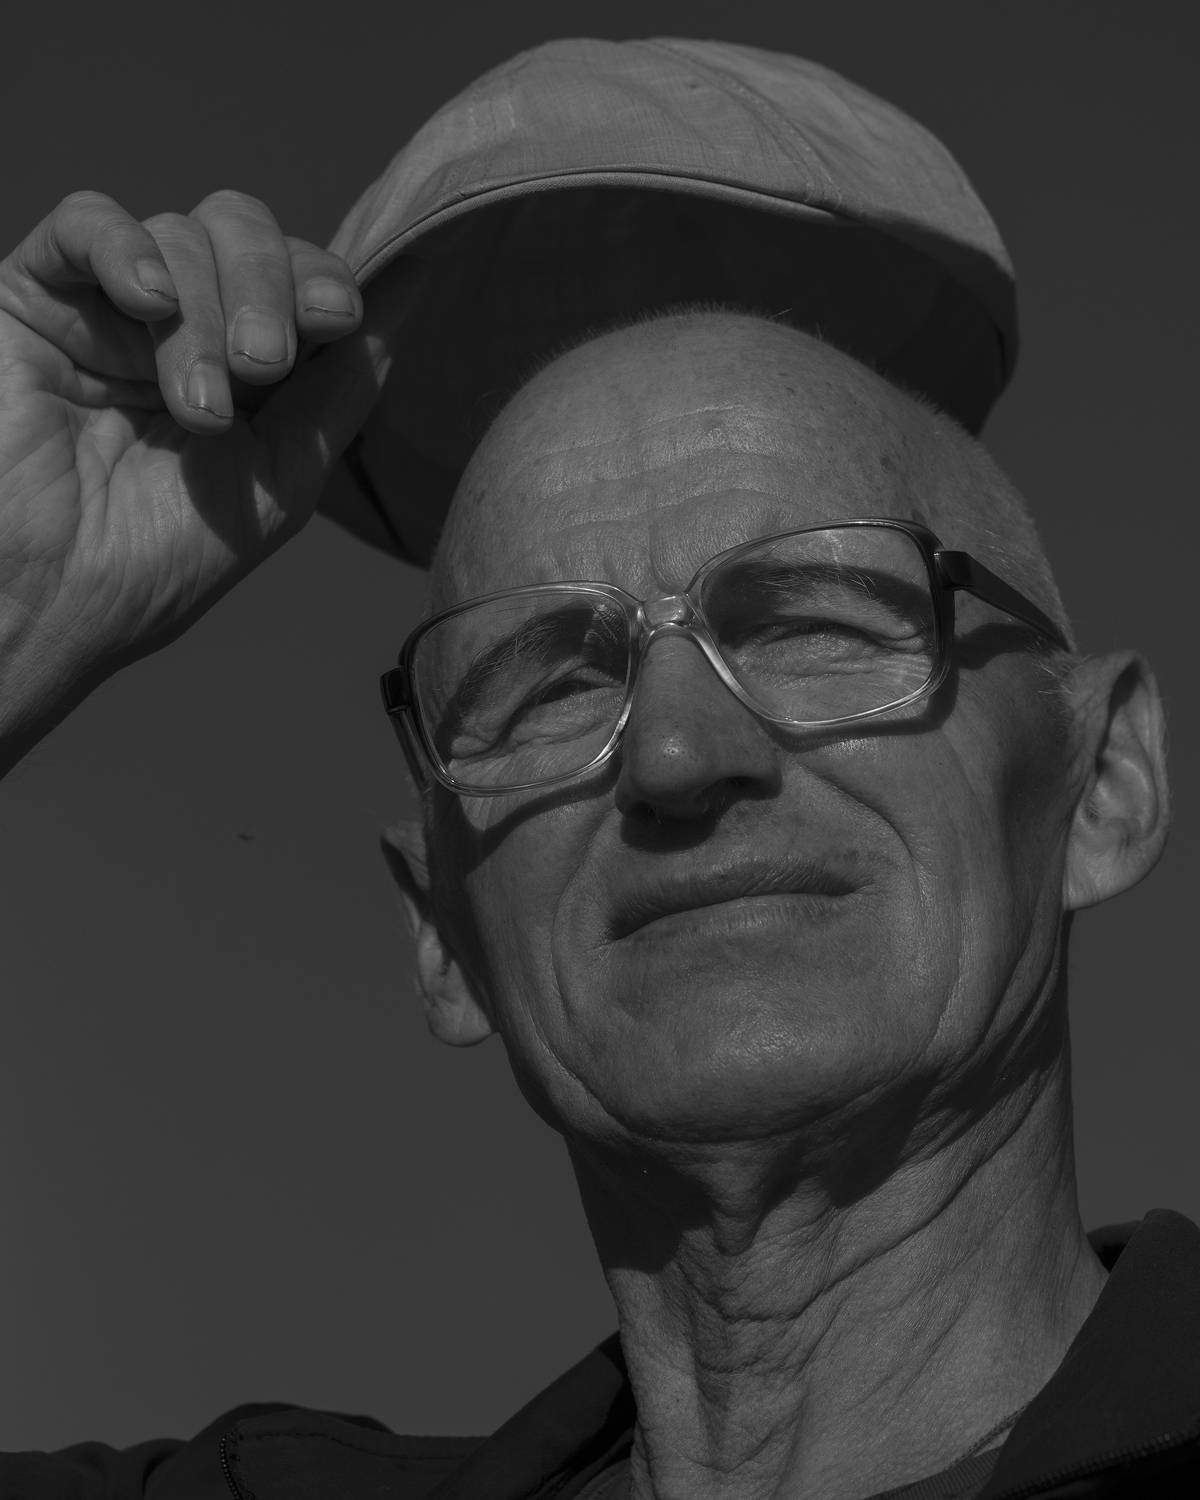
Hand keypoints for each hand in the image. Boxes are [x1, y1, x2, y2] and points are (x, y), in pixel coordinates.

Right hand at [0, 188, 394, 747]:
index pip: (296, 276)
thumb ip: (343, 386)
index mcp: (243, 368)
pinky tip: (146, 300)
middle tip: (260, 367)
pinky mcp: (33, 297)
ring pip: (179, 233)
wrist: (48, 597)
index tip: (337, 317)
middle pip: (245, 234)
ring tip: (196, 407)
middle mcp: (180, 328)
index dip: (323, 278)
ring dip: (203, 314)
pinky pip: (86, 222)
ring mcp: (107, 309)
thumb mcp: (284, 475)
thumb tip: (412, 291)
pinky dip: (126, 247)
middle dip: (268, 290)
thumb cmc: (161, 558)